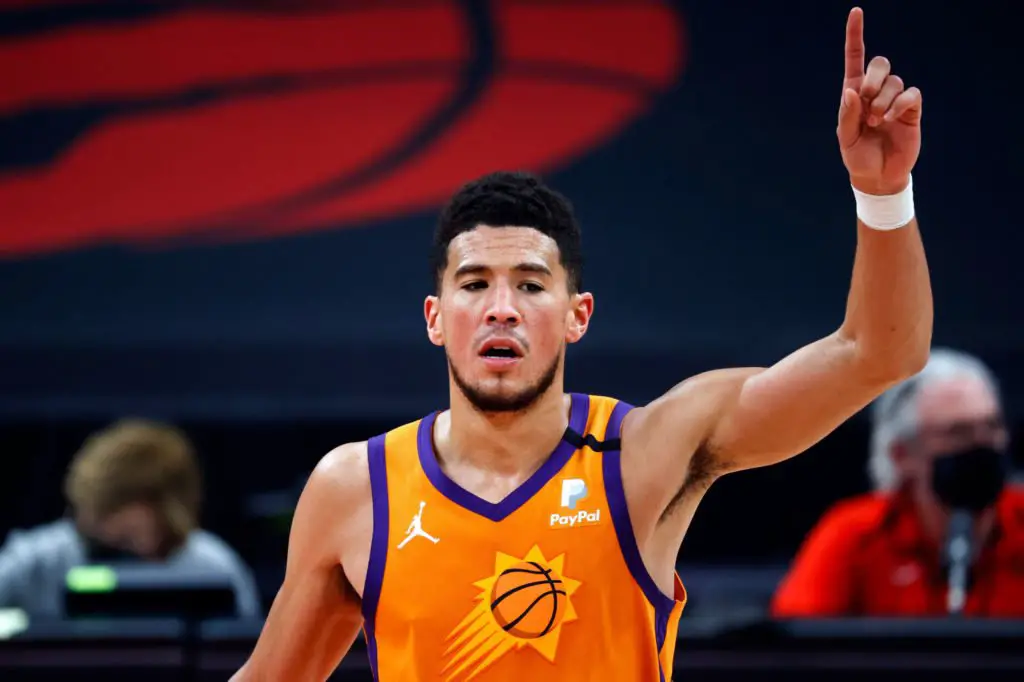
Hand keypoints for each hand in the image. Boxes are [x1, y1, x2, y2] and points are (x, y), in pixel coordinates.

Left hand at [837, 8, 921, 195]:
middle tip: (865, 101)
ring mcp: (895, 99)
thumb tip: (852, 90)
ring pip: (894, 81)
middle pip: (880, 63)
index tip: (856, 11)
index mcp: (854, 94)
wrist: (877, 176)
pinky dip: (898, 105)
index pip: (854, 58)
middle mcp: (875, 92)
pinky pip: (910, 94)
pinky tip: (889, 120)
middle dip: (872, 78)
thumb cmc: (858, 156)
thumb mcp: (845, 137)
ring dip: (883, 100)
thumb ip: (848, 114)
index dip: (855, 34)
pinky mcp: (911, 110)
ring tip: (876, 122)